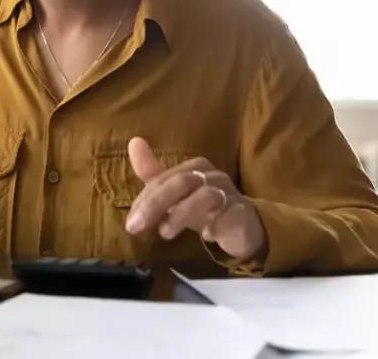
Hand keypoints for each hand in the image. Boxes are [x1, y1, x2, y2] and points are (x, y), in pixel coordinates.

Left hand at [124, 137, 266, 260]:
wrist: (245, 225)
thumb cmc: (205, 207)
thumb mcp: (176, 194)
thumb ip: (153, 174)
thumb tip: (134, 141)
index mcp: (195, 167)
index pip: (164, 178)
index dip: (145, 199)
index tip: (131, 223)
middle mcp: (212, 175)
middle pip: (181, 182)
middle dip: (155, 204)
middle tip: (136, 227)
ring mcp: (230, 193)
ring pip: (205, 196)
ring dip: (181, 214)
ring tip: (165, 233)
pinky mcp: (244, 213)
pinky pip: (231, 214)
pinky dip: (216, 223)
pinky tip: (206, 236)